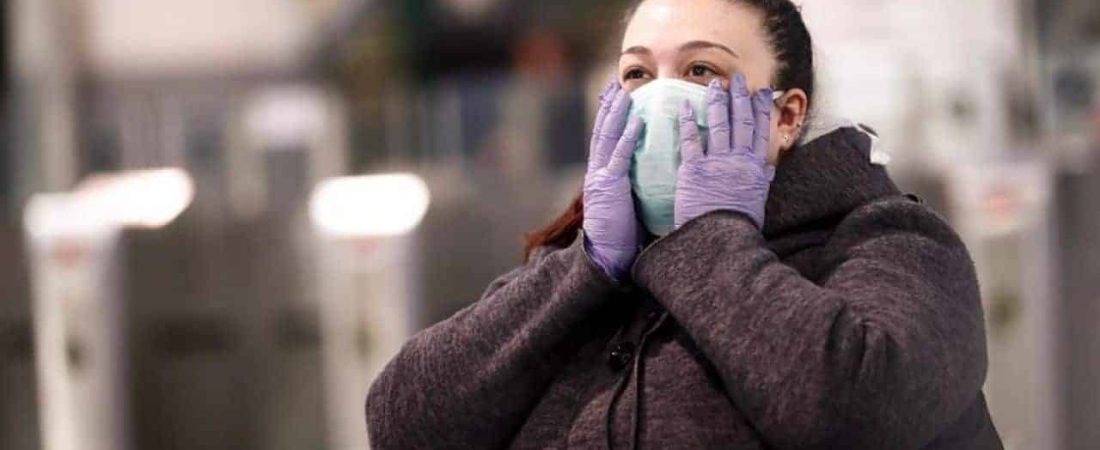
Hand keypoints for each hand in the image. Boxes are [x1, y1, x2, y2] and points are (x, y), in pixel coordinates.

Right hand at [583, 82, 644, 279]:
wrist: (607, 256)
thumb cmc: (622, 235)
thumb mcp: (627, 203)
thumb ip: (633, 184)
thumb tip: (653, 171)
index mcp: (602, 175)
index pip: (605, 139)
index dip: (610, 116)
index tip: (616, 97)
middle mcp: (597, 171)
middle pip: (602, 130)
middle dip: (609, 106)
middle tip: (616, 84)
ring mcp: (601, 177)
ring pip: (607, 137)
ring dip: (616, 113)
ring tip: (624, 93)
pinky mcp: (609, 187)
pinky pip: (619, 157)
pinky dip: (627, 137)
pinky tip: (637, 121)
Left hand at [674, 74, 774, 229]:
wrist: (719, 240)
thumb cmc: (738, 225)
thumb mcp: (757, 202)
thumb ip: (761, 181)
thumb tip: (769, 168)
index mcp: (755, 167)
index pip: (761, 130)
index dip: (762, 108)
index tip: (763, 91)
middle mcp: (738, 160)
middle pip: (741, 121)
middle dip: (740, 96)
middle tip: (737, 79)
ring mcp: (717, 162)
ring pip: (719, 124)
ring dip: (717, 102)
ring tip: (714, 84)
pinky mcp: (694, 169)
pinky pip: (691, 140)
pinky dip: (689, 122)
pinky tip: (686, 106)